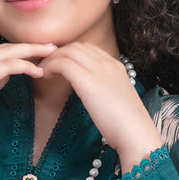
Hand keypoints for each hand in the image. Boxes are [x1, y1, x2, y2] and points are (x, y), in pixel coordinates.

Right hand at [0, 42, 55, 179]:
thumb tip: (6, 74)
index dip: (16, 51)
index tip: (35, 53)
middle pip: (2, 47)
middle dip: (28, 46)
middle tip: (51, 46)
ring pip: (7, 52)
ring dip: (31, 52)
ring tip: (52, 53)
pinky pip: (6, 66)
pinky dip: (24, 66)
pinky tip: (37, 72)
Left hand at [40, 43, 162, 169]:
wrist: (135, 132)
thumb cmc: (127, 124)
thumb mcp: (117, 100)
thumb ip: (105, 91)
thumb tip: (93, 95)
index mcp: (116, 66)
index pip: (89, 49)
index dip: (71, 53)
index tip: (59, 62)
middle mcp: (107, 63)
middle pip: (77, 46)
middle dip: (59, 52)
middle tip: (46, 64)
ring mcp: (98, 70)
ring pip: (68, 52)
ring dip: (52, 58)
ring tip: (43, 70)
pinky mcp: (87, 80)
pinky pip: (63, 64)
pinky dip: (51, 66)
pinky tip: (45, 76)